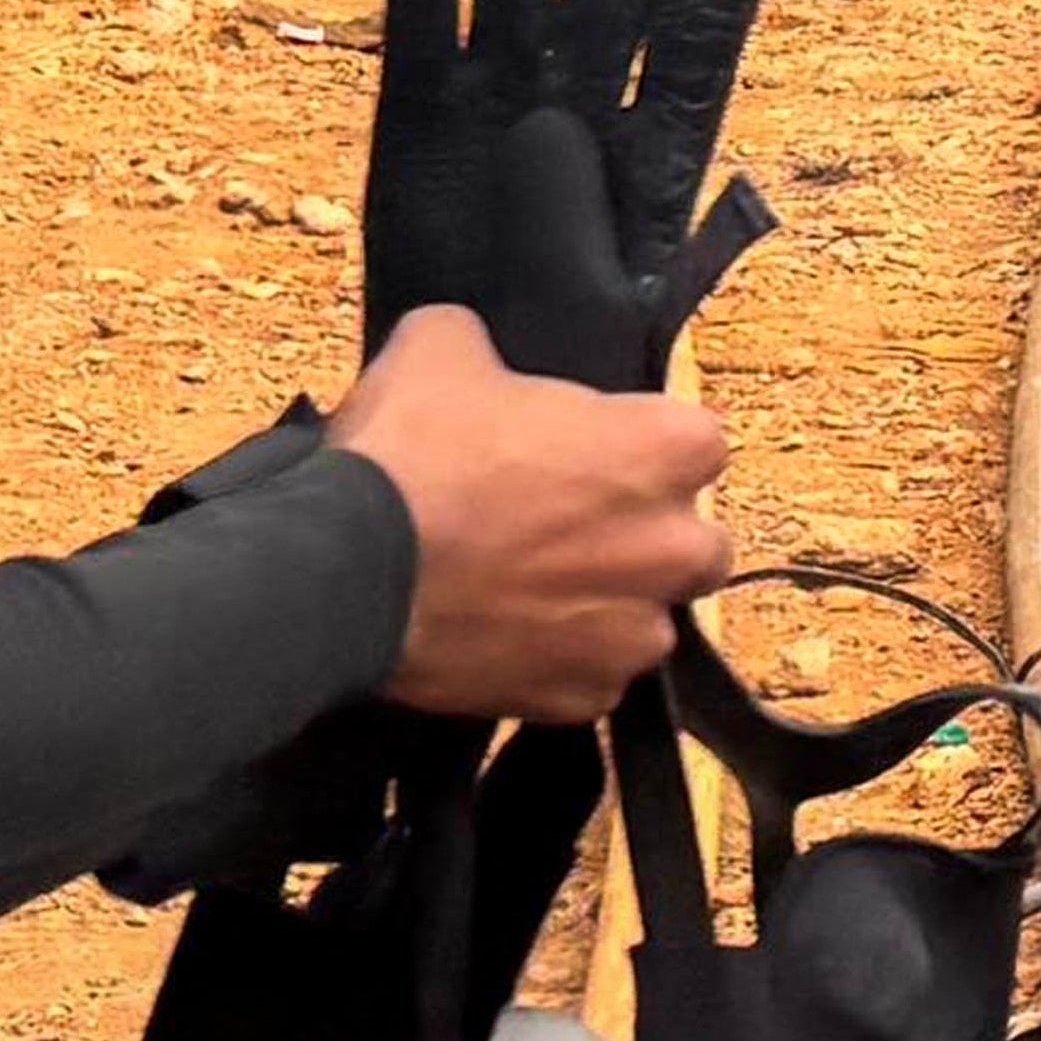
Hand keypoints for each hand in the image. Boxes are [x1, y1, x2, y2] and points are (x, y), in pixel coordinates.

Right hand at [333, 308, 730, 723]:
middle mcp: (675, 546)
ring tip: (529, 588)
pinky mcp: (585, 695)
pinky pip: (592, 677)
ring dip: (605, 606)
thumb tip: (476, 351)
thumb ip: (487, 345)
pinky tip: (503, 634)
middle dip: (645, 537)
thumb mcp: (440, 348)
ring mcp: (634, 632)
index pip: (696, 442)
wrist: (344, 575)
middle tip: (567, 526)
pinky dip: (558, 661)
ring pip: (647, 619)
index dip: (639, 446)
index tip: (590, 453)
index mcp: (666, 449)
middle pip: (693, 542)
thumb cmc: (409, 457)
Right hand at [358, 0, 768, 373]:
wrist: (463, 427)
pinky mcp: (417, 117)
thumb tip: (555, 129)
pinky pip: (420, 29)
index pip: (692, 67)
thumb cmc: (557, 386)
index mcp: (649, 167)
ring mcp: (495, 108)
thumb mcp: (591, 324)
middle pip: (608, 8)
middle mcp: (578, 120)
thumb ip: (582, 233)